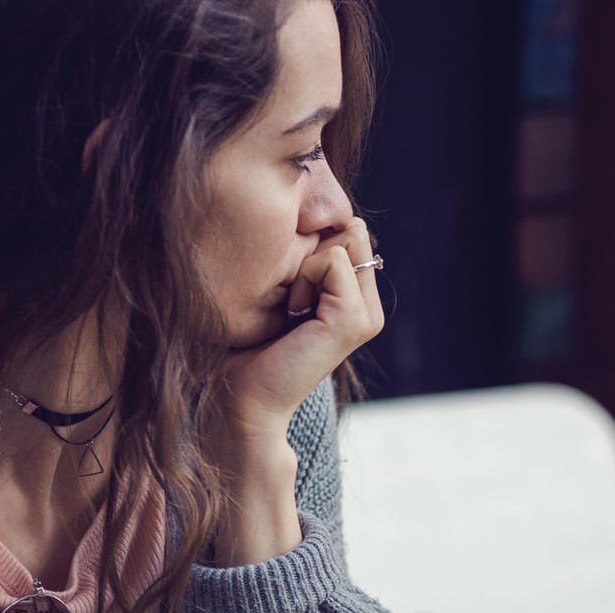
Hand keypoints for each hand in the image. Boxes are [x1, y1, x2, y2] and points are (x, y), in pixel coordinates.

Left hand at [218, 219, 382, 443]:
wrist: (244, 396)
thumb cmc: (249, 344)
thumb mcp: (284, 289)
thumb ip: (308, 257)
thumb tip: (309, 214)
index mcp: (358, 300)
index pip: (349, 230)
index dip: (311, 244)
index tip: (289, 289)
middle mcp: (370, 307)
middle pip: (351, 229)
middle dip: (311, 251)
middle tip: (290, 298)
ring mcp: (367, 315)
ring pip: (344, 239)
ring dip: (304, 266)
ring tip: (291, 307)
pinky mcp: (354, 320)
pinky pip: (333, 259)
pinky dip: (304, 277)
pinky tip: (294, 313)